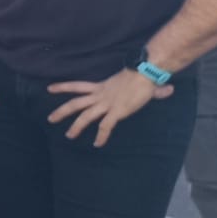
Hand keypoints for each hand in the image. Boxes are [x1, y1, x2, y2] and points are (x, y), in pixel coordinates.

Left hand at [48, 68, 168, 146]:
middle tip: (50, 119)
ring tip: (68, 136)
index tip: (49, 88)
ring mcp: (107, 104)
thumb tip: (168, 89)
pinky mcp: (116, 112)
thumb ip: (151, 89)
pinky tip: (97, 144)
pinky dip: (101, 136)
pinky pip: (105, 126)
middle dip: (62, 111)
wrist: (145, 73)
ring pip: (85, 116)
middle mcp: (100, 95)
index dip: (63, 87)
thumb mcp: (137, 82)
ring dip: (76, 126)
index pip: (77, 86)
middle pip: (75, 103)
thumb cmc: (143, 76)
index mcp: (101, 87)